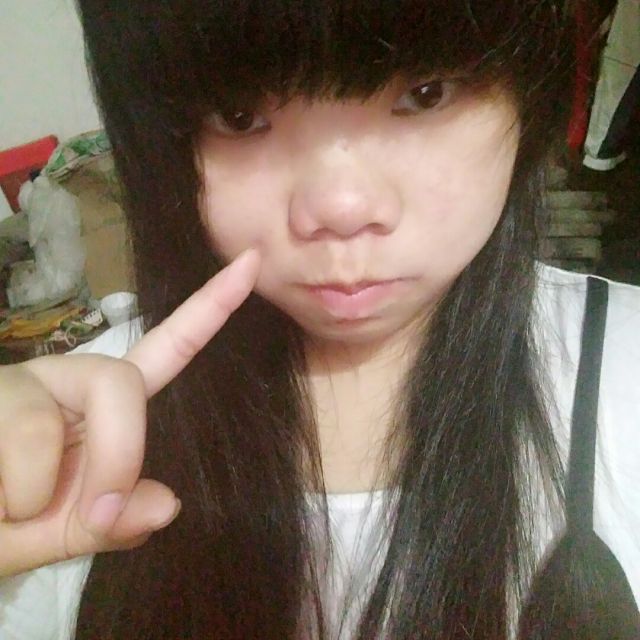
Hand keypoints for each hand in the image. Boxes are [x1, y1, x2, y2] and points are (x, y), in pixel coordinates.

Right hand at [0, 249, 259, 576]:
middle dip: (117, 457)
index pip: (168, 348)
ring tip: (9, 511)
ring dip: (37, 493)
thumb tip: (169, 502)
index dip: (210, 307)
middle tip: (92, 518)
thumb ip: (113, 525)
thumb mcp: (62, 535)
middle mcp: (68, 380)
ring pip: (48, 423)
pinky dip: (8, 496)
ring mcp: (20, 383)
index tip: (255, 261)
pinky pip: (13, 438)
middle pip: (119, 382)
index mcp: (104, 406)